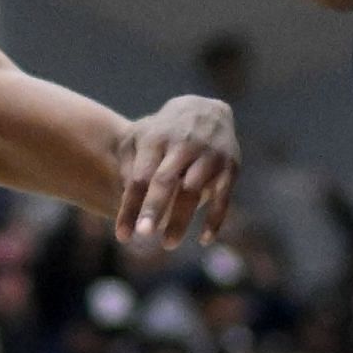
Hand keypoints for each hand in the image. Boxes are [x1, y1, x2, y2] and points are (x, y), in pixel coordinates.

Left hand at [113, 95, 238, 247]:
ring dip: (181, 218)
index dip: (130, 206)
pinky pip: (223, 196)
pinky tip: (204, 239)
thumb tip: (123, 195)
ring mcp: (208, 156)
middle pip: (165, 181)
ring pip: (193, 190)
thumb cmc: (163, 131)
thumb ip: (128, 163)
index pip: (139, 178)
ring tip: (168, 244)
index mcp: (155, 139)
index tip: (122, 236)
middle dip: (154, 208)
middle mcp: (182, 146)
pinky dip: (215, 218)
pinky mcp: (230, 166)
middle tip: (143, 235)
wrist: (204, 108)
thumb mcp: (140, 137)